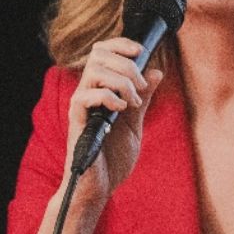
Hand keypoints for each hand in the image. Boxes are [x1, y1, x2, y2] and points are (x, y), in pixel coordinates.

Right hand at [65, 37, 162, 196]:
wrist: (100, 188)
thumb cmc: (113, 159)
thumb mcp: (135, 124)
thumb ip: (144, 99)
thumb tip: (156, 72)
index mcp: (101, 92)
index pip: (103, 53)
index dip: (120, 44)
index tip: (140, 50)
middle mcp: (88, 95)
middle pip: (98, 55)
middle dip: (126, 64)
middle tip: (140, 87)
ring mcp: (81, 108)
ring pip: (93, 72)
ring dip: (120, 81)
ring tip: (133, 102)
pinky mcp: (77, 123)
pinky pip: (84, 97)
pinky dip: (108, 97)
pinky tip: (122, 110)